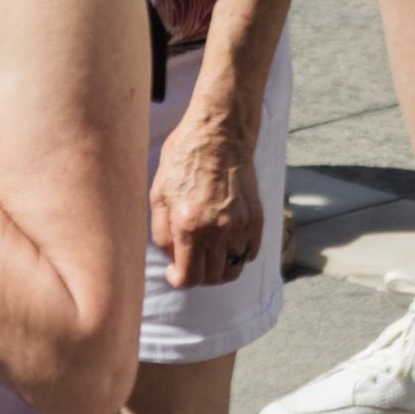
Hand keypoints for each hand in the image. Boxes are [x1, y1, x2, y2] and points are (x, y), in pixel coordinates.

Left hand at [149, 110, 264, 288]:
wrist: (219, 133)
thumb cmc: (183, 159)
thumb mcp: (158, 194)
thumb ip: (162, 234)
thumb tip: (173, 260)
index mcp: (189, 225)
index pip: (188, 278)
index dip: (178, 280)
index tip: (174, 271)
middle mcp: (218, 230)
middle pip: (212, 278)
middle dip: (198, 276)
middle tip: (190, 261)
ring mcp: (241, 224)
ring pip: (234, 269)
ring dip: (219, 268)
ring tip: (208, 254)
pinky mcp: (256, 217)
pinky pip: (250, 252)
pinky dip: (238, 255)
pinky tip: (226, 242)